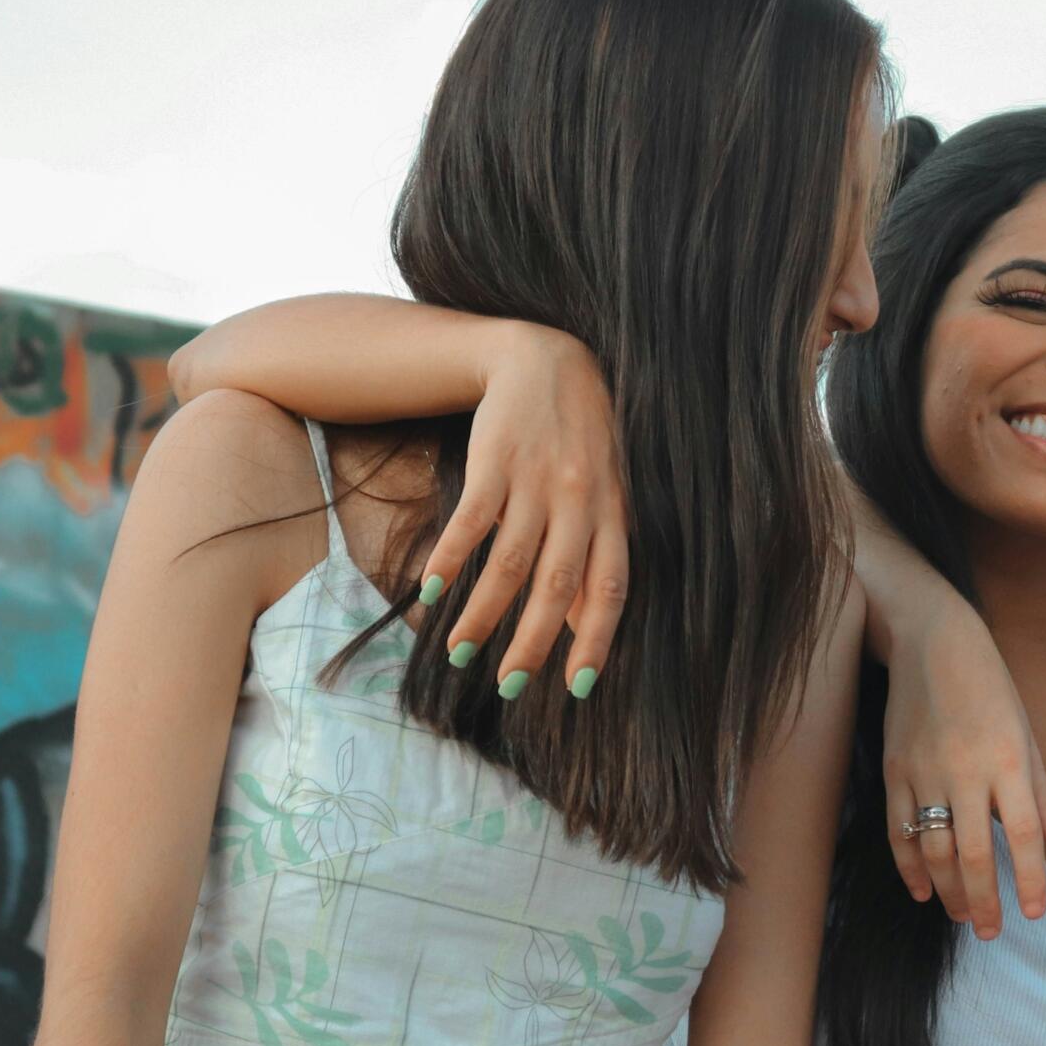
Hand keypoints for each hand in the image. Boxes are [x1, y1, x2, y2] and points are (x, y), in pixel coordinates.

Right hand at [421, 325, 628, 693]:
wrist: (545, 358)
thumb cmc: (580, 439)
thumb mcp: (603, 494)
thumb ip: (595, 556)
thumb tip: (585, 628)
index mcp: (612, 514)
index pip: (610, 588)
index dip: (597, 639)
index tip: (577, 688)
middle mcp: (580, 500)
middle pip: (558, 584)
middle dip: (533, 643)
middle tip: (508, 688)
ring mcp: (537, 479)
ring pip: (510, 561)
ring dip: (483, 614)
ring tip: (460, 653)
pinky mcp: (495, 459)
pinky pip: (472, 520)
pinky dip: (451, 558)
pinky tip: (432, 593)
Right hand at [881, 602, 1045, 937]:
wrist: (931, 642)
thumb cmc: (990, 686)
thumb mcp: (1027, 734)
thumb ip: (1042, 796)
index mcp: (1008, 761)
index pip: (1022, 834)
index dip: (1028, 878)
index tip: (1034, 913)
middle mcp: (966, 771)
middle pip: (973, 853)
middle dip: (983, 901)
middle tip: (990, 932)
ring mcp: (924, 772)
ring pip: (933, 849)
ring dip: (949, 891)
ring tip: (963, 916)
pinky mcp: (894, 771)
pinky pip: (899, 830)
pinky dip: (910, 867)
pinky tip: (923, 892)